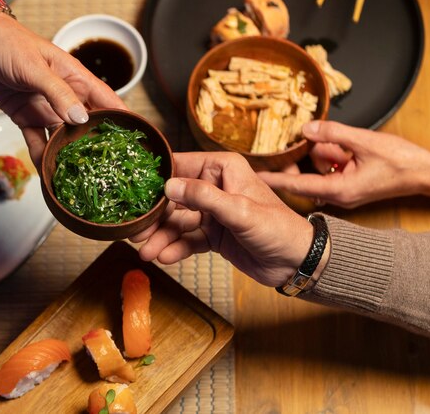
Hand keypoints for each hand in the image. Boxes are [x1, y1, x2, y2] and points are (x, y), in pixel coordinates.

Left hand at [0, 14, 126, 167]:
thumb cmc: (8, 43)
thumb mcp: (35, 67)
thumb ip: (58, 93)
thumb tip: (81, 118)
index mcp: (76, 79)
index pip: (107, 101)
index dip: (123, 119)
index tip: (136, 140)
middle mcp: (65, 96)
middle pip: (88, 124)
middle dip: (97, 145)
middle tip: (107, 168)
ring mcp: (47, 109)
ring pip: (64, 138)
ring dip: (69, 156)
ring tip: (78, 177)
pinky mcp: (27, 117)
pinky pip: (38, 141)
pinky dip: (42, 156)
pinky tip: (47, 172)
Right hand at [130, 152, 313, 286]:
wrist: (296, 262)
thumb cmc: (277, 228)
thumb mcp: (240, 210)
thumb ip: (204, 197)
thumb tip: (168, 185)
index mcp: (222, 168)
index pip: (180, 167)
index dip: (155, 179)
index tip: (132, 192)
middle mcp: (214, 186)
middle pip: (172, 198)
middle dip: (154, 217)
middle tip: (135, 232)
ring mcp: (211, 212)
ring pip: (177, 222)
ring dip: (161, 237)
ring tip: (146, 252)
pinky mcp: (212, 234)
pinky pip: (187, 239)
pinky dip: (175, 248)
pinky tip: (164, 257)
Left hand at [258, 120, 429, 207]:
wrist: (427, 174)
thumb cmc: (402, 162)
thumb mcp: (363, 141)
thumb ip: (332, 133)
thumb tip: (306, 128)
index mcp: (337, 190)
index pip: (295, 185)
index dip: (273, 179)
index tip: (253, 178)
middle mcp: (336, 194)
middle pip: (305, 175)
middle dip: (302, 157)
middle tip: (297, 142)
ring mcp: (343, 191)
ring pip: (319, 168)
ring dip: (324, 152)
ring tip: (338, 142)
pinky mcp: (350, 184)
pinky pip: (332, 168)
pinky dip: (334, 155)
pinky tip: (345, 145)